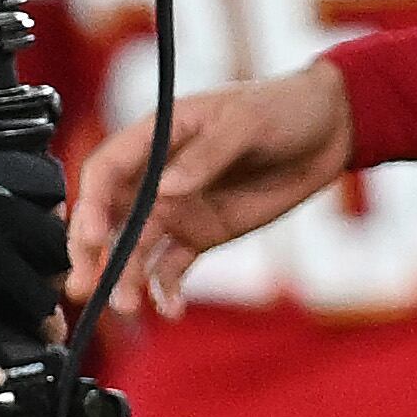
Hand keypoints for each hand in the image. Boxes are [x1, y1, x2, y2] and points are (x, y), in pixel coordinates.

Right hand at [66, 62, 355, 315]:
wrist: (329, 131)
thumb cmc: (281, 108)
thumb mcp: (246, 121)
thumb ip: (206, 155)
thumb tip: (166, 189)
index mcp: (156, 137)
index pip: (106, 171)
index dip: (93, 203)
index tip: (94, 236)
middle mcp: (156, 176)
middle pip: (108, 217)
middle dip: (91, 252)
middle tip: (87, 284)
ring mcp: (176, 209)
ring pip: (135, 249)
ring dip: (126, 278)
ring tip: (128, 306)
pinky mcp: (200, 235)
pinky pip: (172, 267)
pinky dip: (166, 290)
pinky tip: (170, 308)